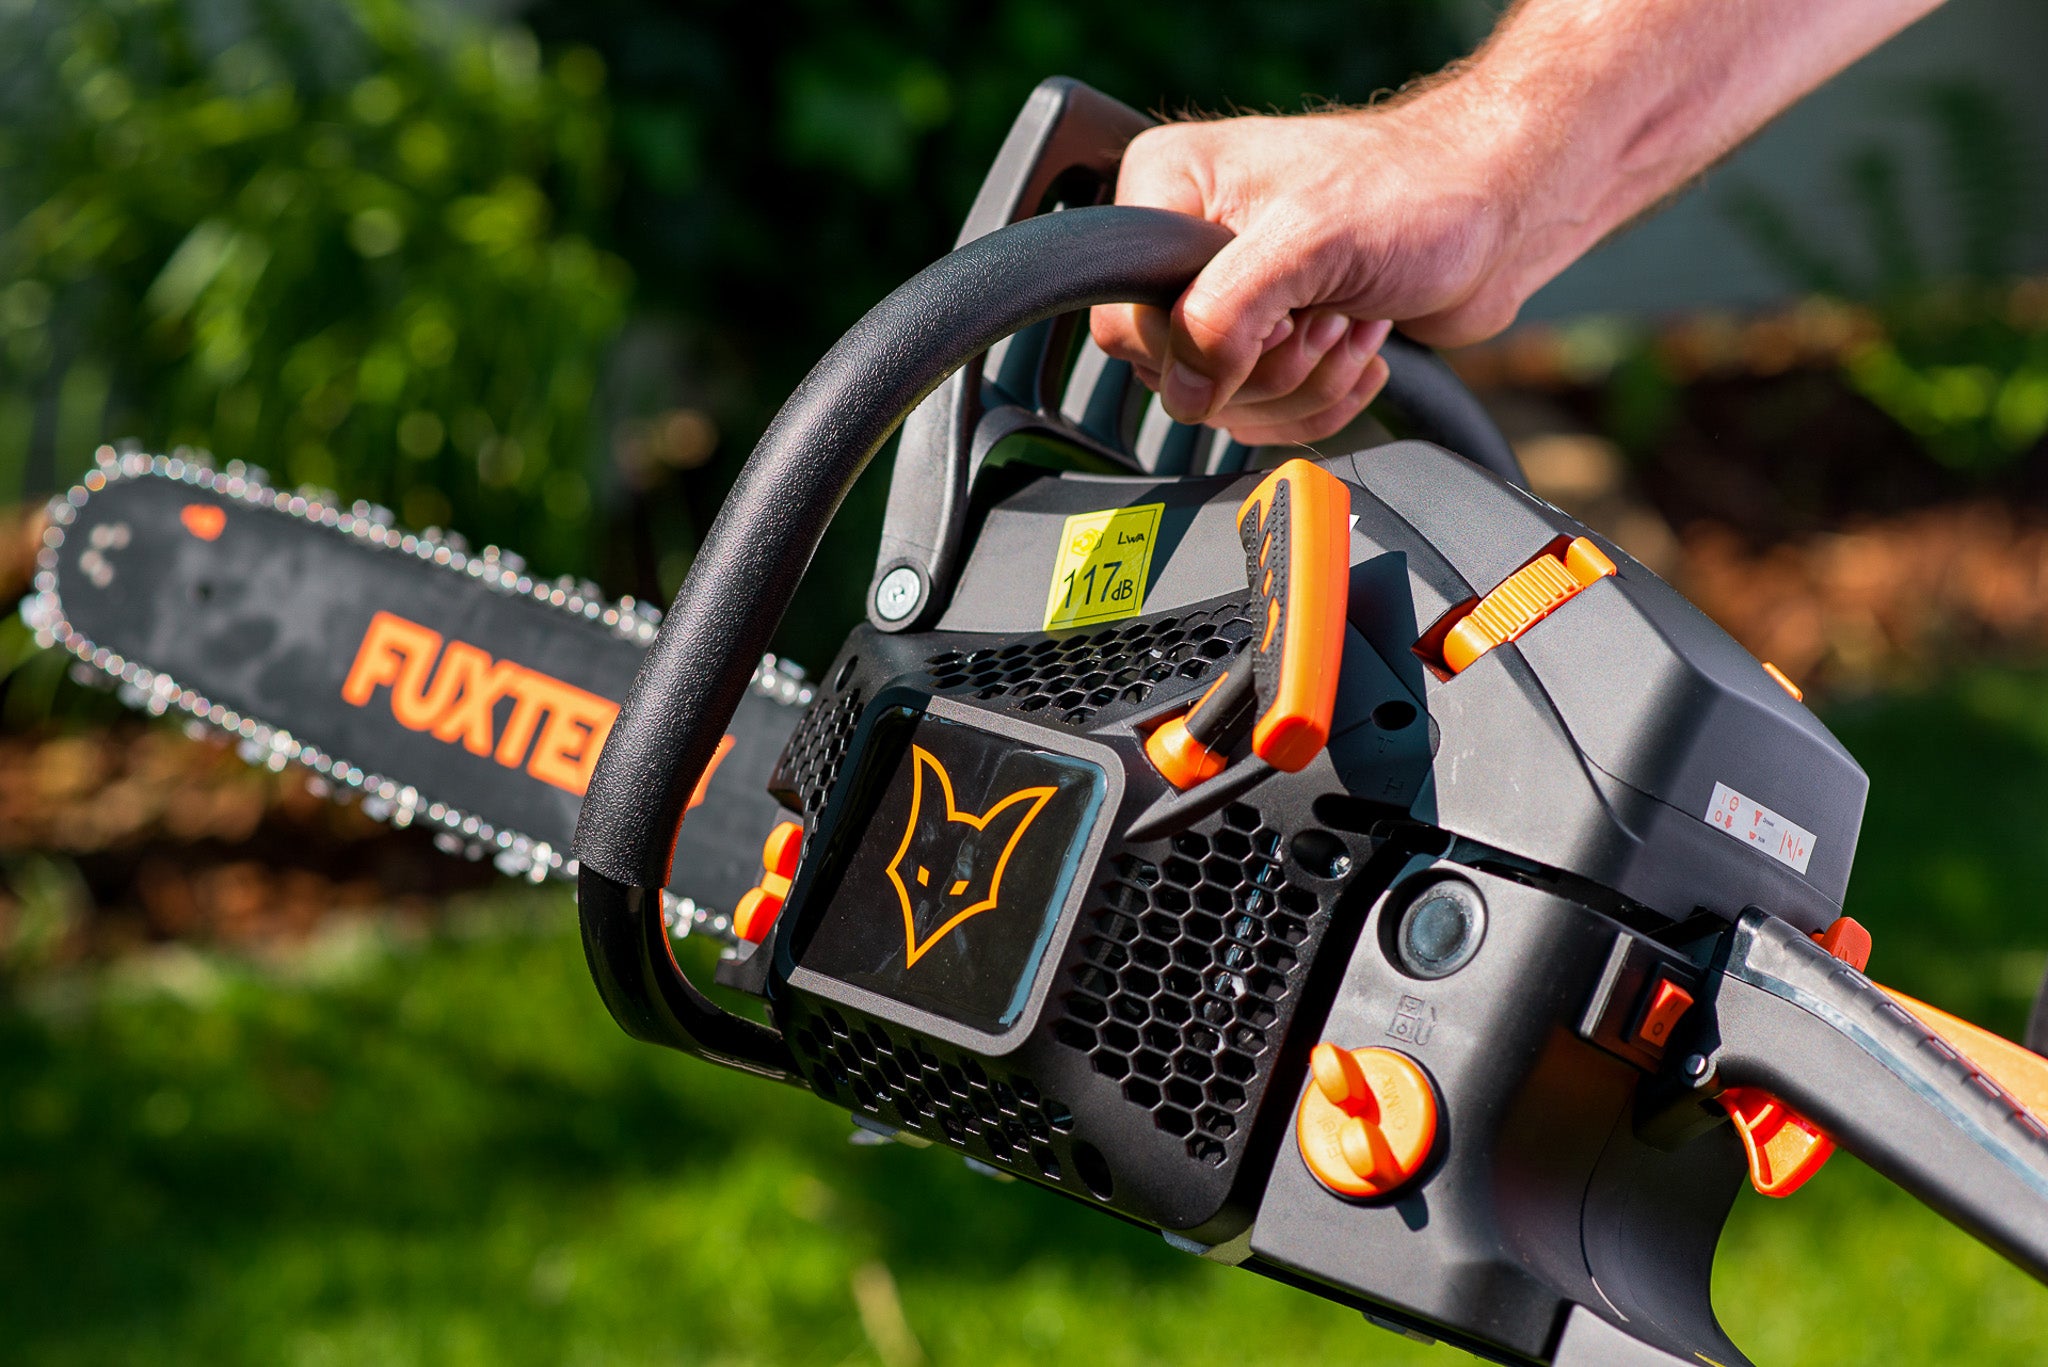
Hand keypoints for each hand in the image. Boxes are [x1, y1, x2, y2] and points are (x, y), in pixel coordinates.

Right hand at [1091, 91, 1537, 445]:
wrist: (1501, 213)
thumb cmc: (1418, 192)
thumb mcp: (1307, 242)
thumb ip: (1222, 316)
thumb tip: (1183, 392)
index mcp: (1169, 189)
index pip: (1125, 319)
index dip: (1195, 347)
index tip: (1268, 324)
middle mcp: (1189, 243)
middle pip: (1177, 375)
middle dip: (1268, 368)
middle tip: (1321, 316)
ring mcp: (1234, 296)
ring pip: (1225, 404)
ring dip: (1305, 383)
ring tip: (1349, 325)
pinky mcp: (1275, 339)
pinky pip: (1268, 413)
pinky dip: (1324, 398)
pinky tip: (1360, 346)